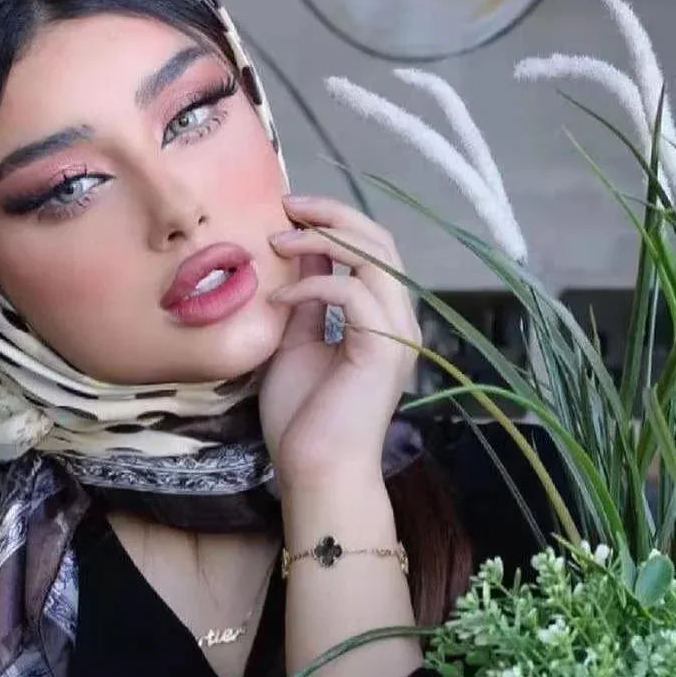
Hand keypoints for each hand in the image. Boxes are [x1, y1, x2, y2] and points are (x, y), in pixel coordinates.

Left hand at [259, 194, 418, 492]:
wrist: (313, 471)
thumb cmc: (302, 420)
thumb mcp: (297, 343)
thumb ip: (307, 299)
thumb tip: (298, 252)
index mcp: (382, 319)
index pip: (372, 249)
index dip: (334, 221)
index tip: (287, 211)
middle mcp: (399, 320)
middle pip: (380, 240)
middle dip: (331, 213)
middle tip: (285, 204)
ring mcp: (397, 334)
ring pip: (374, 256)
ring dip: (322, 238)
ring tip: (276, 240)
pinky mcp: (382, 348)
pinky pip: (352, 291)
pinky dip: (311, 285)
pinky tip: (278, 301)